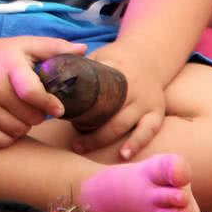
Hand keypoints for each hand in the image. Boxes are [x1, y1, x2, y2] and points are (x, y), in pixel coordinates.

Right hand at [0, 36, 86, 147]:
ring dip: (23, 125)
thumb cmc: (1, 54)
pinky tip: (6, 121)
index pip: (32, 93)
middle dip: (37, 113)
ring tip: (18, 111)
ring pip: (16, 131)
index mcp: (8, 65)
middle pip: (30, 117)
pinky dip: (7, 136)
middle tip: (31, 104)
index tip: (58, 109)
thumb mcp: (26, 45)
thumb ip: (55, 47)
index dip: (50, 104)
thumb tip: (84, 49)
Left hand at [69, 43, 167, 159]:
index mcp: (115, 71)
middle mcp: (132, 87)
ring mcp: (147, 101)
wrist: (148, 56)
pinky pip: (148, 131)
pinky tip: (124, 155)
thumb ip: (81, 68)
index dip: (78, 102)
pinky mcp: (157, 112)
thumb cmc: (115, 60)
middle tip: (71, 141)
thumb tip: (54, 80)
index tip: (61, 113)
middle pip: (108, 112)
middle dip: (89, 128)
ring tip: (83, 148)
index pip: (94, 87)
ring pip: (125, 124)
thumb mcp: (98, 57)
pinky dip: (137, 143)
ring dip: (103, 138)